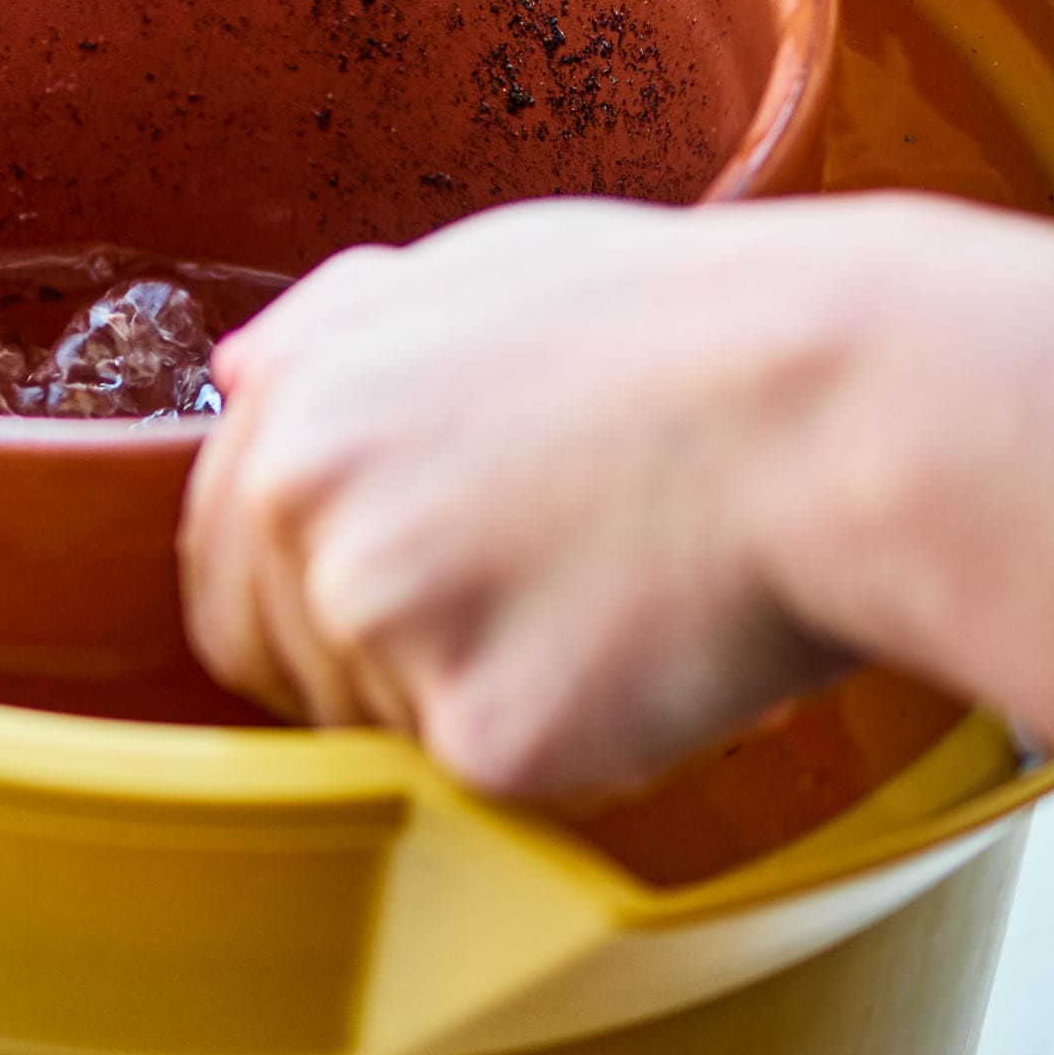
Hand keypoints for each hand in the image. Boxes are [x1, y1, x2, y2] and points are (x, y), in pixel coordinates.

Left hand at [179, 193, 1053, 796]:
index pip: (221, 560)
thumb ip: (333, 325)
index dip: (308, 586)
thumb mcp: (477, 269)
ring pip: (376, 731)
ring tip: (592, 593)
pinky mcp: (479, 738)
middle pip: (278, 664)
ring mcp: (381, 630)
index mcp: (292, 412)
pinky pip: (486, 785)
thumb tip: (232, 376)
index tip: (404, 587)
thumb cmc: (677, 328)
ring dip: (464, 696)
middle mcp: (304, 519)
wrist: (831, 404)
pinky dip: (559, 746)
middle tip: (516, 599)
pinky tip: (628, 651)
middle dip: (373, 656)